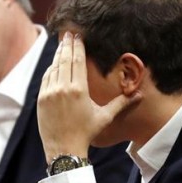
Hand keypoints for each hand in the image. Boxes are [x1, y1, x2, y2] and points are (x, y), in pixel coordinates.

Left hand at [37, 32, 140, 162]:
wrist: (64, 149)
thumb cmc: (86, 133)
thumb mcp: (105, 117)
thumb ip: (121, 103)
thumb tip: (140, 95)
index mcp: (79, 89)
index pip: (77, 61)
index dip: (78, 47)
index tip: (78, 36)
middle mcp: (63, 88)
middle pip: (64, 60)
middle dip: (67, 46)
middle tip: (69, 34)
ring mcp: (49, 93)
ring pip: (53, 68)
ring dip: (58, 55)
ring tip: (62, 45)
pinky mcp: (41, 99)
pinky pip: (46, 79)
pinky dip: (50, 69)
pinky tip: (54, 64)